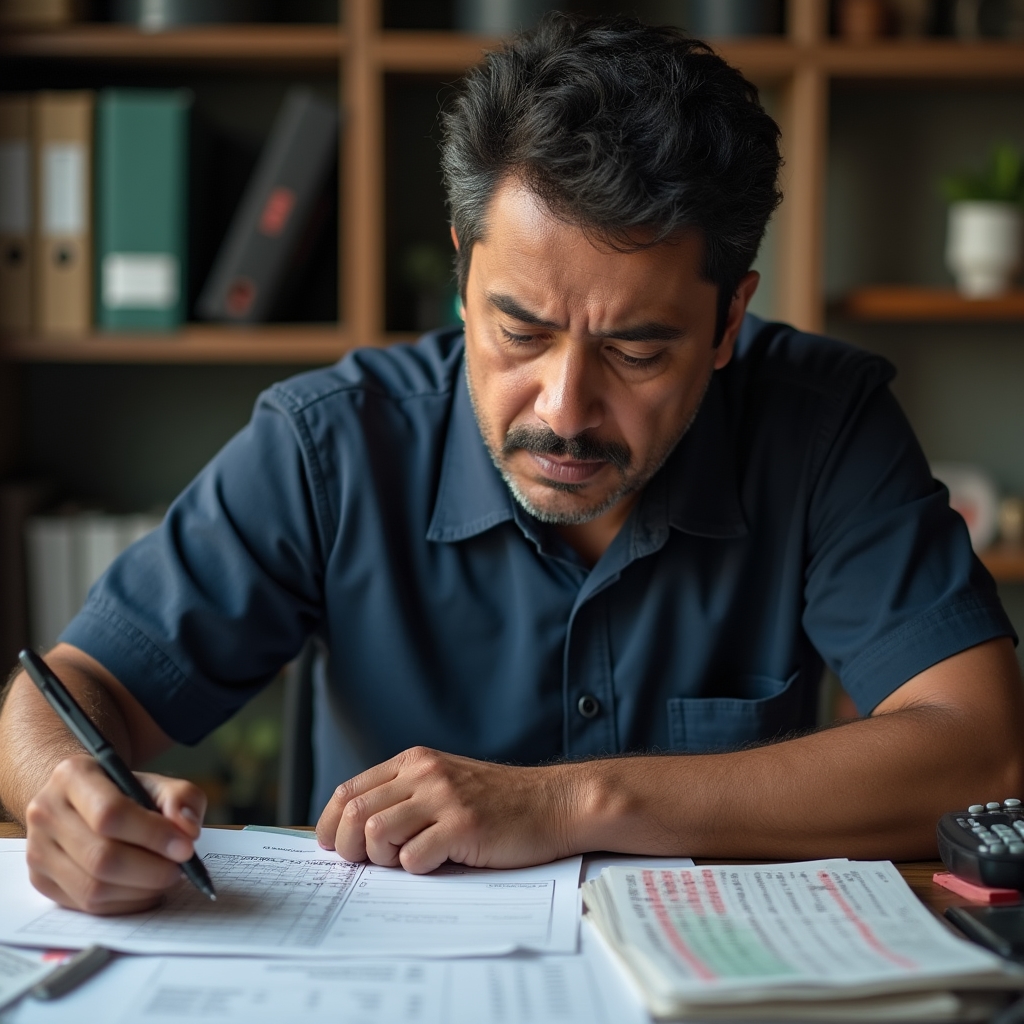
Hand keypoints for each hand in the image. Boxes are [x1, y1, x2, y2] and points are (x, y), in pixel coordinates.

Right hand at [25, 754, 206, 915]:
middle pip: (100, 857)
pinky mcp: (41, 881)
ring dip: (140, 890)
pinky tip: (145, 890)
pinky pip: (86, 905)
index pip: (110, 813)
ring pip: (92, 887)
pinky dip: (124, 903)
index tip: (186, 847)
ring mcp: (37, 850)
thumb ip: (181, 798)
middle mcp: (46, 812)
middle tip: (180, 870)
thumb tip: (187, 829)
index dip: (152, 835)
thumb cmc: (123, 792)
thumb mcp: (155, 782)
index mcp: (73, 776)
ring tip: (166, 878)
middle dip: (150, 870)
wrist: (81, 800)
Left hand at [315, 746, 577, 873]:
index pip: (348, 790)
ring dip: (383, 860)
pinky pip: (413, 857)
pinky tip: (439, 862)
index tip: (330, 848)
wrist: (555, 803)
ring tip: (407, 861)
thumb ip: (406, 797)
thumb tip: (353, 833)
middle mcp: (425, 773)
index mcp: (415, 761)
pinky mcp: (464, 825)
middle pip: (354, 813)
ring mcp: (444, 798)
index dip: (328, 824)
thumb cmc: (500, 803)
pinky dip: (417, 869)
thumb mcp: (446, 784)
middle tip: (367, 865)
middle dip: (347, 848)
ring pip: (375, 834)